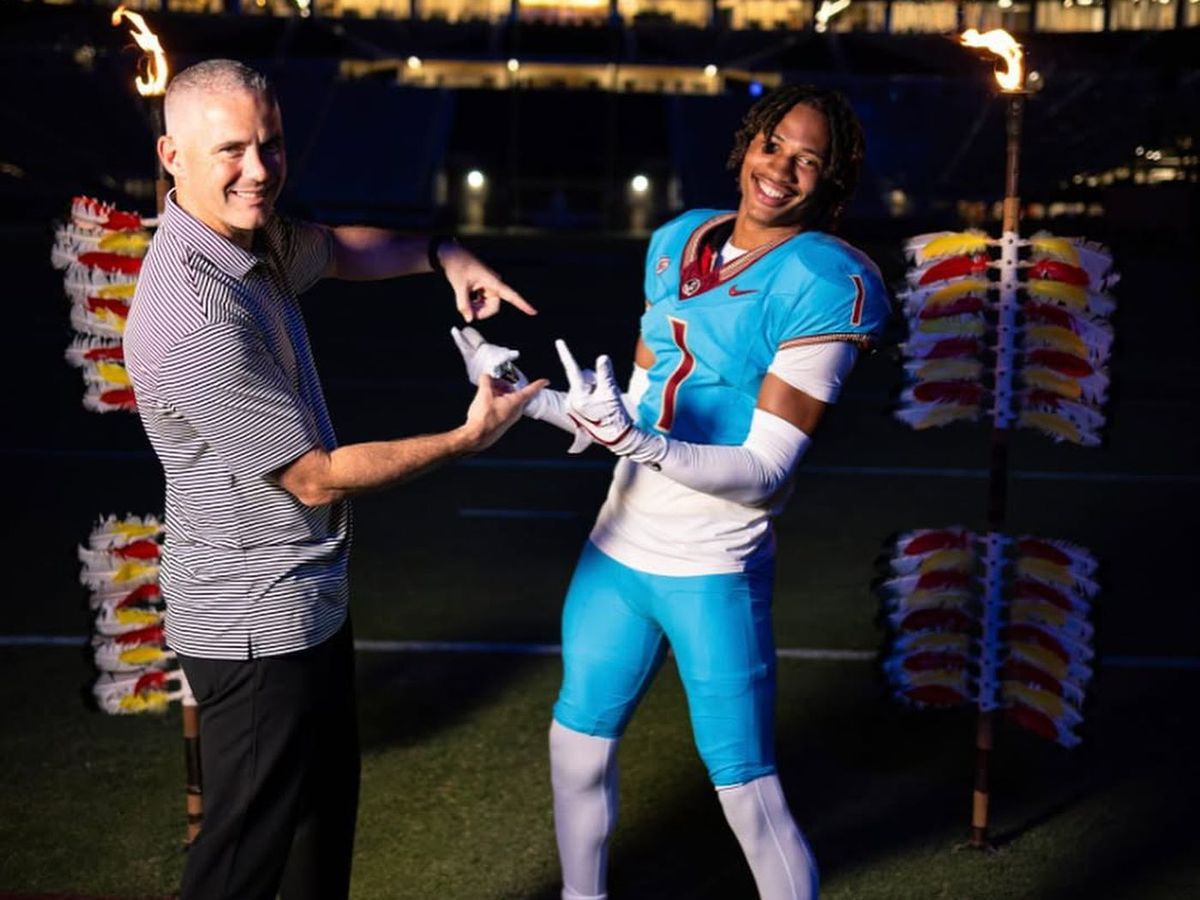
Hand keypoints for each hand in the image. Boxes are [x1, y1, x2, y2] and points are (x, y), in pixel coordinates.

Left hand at [439, 242, 536, 321]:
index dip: (523, 304)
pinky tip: (466, 297)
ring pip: (487, 306)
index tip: (534, 312)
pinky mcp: (482, 288)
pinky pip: (482, 302)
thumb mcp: (459, 286)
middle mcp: (493, 284)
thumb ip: (464, 304)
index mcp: (493, 281)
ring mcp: (488, 286)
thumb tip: (469, 319)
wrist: (451, 254)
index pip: (511, 295)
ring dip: (476, 308)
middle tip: (466, 311)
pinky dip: (474, 304)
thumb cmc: (457, 265)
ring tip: (464, 302)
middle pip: (494, 307)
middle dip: (481, 312)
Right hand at [452, 328, 590, 452]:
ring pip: (509, 401)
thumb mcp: (484, 394)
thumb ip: (487, 381)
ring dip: (500, 393)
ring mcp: (509, 419)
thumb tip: (487, 374)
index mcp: (517, 402)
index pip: (533, 389)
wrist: (475, 439)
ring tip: (488, 388)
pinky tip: (485, 401)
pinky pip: (502, 408)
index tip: (547, 379)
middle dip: (508, 385)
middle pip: (517, 393)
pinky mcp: (501, 424)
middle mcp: (516, 411)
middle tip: (498, 379)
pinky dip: (496, 401)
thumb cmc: (483, 419)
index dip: (540, 383)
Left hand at [556, 339, 662, 462]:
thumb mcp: (611, 392)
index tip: (559, 341)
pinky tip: (598, 406)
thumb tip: (602, 357)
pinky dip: (591, 395)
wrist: (616, 436)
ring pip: (583, 385)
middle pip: (582, 377)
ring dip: (593, 389)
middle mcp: (571, 400)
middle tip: (605, 395)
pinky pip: (583, 393)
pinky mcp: (575, 410)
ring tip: (603, 403)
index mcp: (578, 396)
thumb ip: (605, 373)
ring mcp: (572, 406)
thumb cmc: (614, 415)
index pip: (572, 370)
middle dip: (594, 381)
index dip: (566, 354)